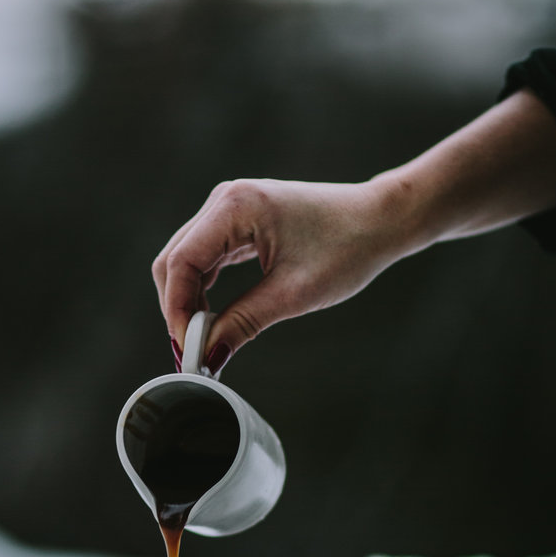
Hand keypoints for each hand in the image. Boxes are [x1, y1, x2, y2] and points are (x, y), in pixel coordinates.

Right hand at [152, 175, 400, 370]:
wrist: (381, 220)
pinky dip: (202, 290)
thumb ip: (242, 323)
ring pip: (185, 261)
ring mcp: (229, 207)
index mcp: (235, 206)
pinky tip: (212, 319)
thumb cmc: (348, 248)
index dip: (177, 311)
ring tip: (203, 342)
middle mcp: (224, 200)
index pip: (181, 263)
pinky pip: (204, 257)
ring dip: (188, 302)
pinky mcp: (237, 220)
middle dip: (178, 309)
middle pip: (174, 261)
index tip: (187, 350)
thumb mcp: (293, 294)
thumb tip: (207, 356)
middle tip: (192, 353)